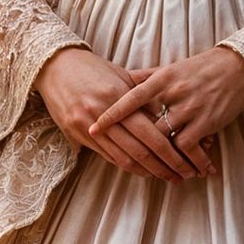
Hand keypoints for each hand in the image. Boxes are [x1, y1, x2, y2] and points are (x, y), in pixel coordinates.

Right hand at [34, 46, 216, 183]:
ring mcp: (87, 127)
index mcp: (118, 97)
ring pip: (125, 158)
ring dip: (150, 171)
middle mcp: (103, 114)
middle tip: (185, 175)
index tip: (189, 160)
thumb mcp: (121, 76)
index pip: (151, 132)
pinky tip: (144, 171)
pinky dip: (129, 166)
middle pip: (141, 149)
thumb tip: (171, 117)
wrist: (55, 65)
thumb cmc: (93, 68)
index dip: (172, 151)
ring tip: (169, 177)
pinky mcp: (76, 135)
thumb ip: (144, 96)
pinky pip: (108, 156)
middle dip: (166, 166)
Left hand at [86, 45, 243, 178]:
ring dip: (165, 162)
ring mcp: (189, 108)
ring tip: (167, 176)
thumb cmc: (199, 69)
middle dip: (136, 149)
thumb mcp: (169, 69)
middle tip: (126, 164)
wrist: (236, 67)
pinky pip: (190, 147)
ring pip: (166, 142)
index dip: (110, 114)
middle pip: (145, 127)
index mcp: (160, 80)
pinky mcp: (206, 121)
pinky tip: (196, 172)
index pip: (128, 98)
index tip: (93, 128)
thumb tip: (119, 81)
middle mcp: (172, 94)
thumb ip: (144, 78)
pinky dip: (192, 161)